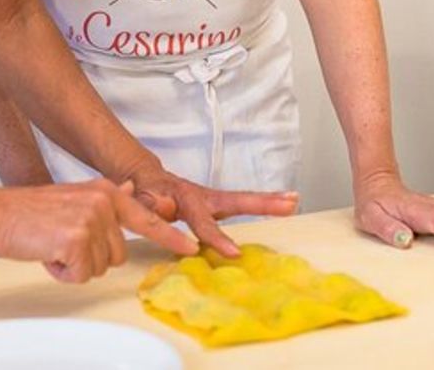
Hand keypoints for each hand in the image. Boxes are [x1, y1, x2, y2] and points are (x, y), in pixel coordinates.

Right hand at [0, 179, 198, 282]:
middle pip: (118, 254)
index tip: (192, 247)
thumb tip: (129, 191)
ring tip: (53, 245)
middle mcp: (104, 202)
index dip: (170, 236)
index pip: (147, 218)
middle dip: (91, 257)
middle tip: (63, 242)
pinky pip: (82, 275)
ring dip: (76, 265)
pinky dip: (63, 272)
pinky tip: (48, 254)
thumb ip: (106, 197)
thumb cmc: (29, 210)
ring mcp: (92, 220)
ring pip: (100, 267)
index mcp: (105, 191)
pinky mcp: (77, 240)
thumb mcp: (75, 195)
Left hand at [123, 160, 299, 256]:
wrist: (144, 178)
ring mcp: (213, 200)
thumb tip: (165, 209)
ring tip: (295, 200)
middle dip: (263, 203)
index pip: (203, 222)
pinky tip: (284, 204)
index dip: (217, 238)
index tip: (234, 254)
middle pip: (237, 200)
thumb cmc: (141, 193)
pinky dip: (265, 203)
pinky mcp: (218, 204)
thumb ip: (151, 207)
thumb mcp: (139, 201)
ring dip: (270, 201)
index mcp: (185, 199)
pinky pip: (243, 203)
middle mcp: (204, 197)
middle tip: (290, 203)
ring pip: (244, 199)